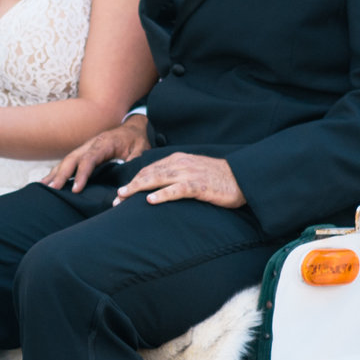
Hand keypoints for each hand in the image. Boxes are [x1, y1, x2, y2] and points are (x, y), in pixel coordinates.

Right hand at [44, 114, 150, 191]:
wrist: (134, 127)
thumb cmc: (137, 140)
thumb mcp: (141, 150)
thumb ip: (135, 164)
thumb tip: (130, 183)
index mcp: (104, 143)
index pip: (89, 159)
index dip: (82, 174)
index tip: (76, 189)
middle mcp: (91, 144)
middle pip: (72, 158)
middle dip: (62, 174)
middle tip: (53, 189)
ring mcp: (85, 147)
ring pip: (67, 160)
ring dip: (56, 173)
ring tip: (44, 187)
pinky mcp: (84, 152)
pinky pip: (69, 162)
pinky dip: (58, 171)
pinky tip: (48, 181)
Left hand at [116, 151, 245, 208]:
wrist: (242, 178)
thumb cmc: (216, 178)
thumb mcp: (192, 171)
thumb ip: (175, 175)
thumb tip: (156, 188)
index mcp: (177, 159)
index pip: (149, 169)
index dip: (133, 181)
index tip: (121, 194)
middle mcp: (181, 164)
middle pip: (149, 174)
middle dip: (131, 186)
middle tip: (116, 200)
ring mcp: (190, 174)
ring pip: (158, 179)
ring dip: (139, 189)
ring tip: (124, 198)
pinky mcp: (200, 186)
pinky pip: (177, 190)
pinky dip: (162, 194)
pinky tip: (150, 200)